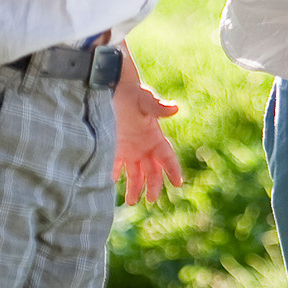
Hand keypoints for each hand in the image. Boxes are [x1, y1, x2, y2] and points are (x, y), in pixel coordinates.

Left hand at [114, 79, 182, 207]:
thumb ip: (158, 107)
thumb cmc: (131, 92)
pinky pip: (116, 165)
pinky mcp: (115, 146)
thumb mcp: (144, 100)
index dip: (173, 170)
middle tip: (150, 200)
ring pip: (136, 172)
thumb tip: (175, 108)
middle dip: (153, 186)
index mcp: (154, 136)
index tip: (178, 183)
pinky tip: (110, 184)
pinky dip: (114, 175)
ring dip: (135, 187)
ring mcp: (130, 147)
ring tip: (131, 202)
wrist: (112, 85)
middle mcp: (144, 145)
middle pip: (152, 170)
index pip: (167, 157)